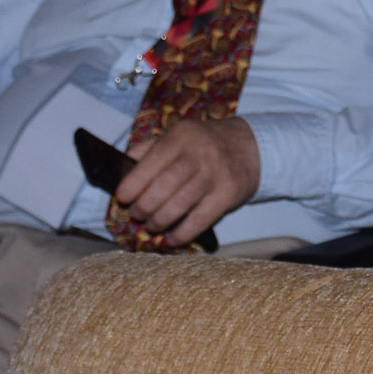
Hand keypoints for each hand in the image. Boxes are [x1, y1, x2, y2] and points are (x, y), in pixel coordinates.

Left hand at [116, 116, 259, 241]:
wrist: (250, 146)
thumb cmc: (205, 144)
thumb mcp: (179, 135)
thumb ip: (150, 148)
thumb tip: (122, 165)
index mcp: (181, 136)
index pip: (153, 160)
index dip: (134, 182)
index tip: (122, 198)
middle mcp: (199, 153)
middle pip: (166, 183)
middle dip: (146, 204)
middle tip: (137, 215)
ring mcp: (216, 174)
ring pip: (182, 202)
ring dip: (161, 220)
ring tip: (152, 226)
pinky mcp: (229, 194)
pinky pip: (202, 218)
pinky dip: (184, 232)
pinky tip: (172, 238)